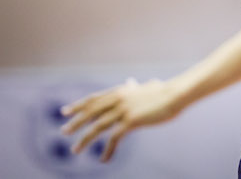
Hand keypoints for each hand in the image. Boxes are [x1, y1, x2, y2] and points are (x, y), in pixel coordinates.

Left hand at [60, 78, 182, 161]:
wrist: (176, 94)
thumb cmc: (165, 92)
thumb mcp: (146, 87)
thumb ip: (135, 87)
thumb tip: (130, 82)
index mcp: (120, 91)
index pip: (93, 99)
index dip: (78, 106)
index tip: (65, 112)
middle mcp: (118, 99)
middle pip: (90, 112)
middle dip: (76, 122)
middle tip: (64, 132)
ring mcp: (123, 110)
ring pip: (97, 126)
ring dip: (85, 139)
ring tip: (76, 149)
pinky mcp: (131, 121)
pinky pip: (114, 138)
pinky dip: (107, 150)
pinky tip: (104, 159)